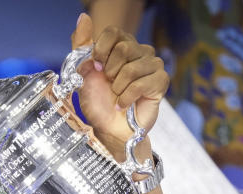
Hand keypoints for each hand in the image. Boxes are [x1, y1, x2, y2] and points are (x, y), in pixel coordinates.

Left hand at [71, 13, 167, 148]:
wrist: (109, 128)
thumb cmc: (98, 102)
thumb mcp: (83, 72)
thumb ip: (81, 45)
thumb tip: (83, 17)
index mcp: (122, 46)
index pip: (114, 32)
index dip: (101, 50)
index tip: (96, 68)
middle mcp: (140, 51)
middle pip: (124, 47)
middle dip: (109, 71)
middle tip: (109, 85)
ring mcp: (153, 65)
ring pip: (132, 67)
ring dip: (118, 87)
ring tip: (117, 96)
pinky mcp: (161, 81)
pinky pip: (140, 84)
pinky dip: (126, 98)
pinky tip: (124, 104)